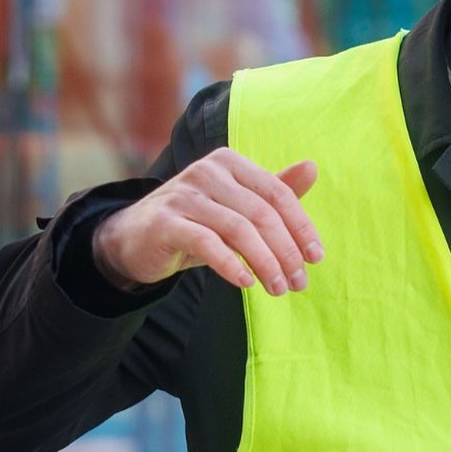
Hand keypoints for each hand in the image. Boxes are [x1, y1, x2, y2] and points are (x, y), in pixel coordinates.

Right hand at [92, 149, 322, 293]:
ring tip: (278, 288)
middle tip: (299, 283)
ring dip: (265, 263)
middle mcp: (207, 172)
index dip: (301, 227)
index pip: (277, 193)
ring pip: (238, 229)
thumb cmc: (197, 223)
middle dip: (286, 251)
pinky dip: (230, 264)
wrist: (134, 238)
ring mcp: (184, 195)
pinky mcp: (165, 221)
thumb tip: (312, 167)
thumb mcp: (237, 208)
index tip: (316, 258)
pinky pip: (206, 242)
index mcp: (230, 163)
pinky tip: (246, 283)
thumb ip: (273, 191)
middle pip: (261, 213)